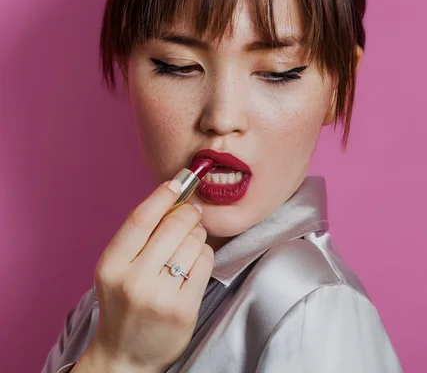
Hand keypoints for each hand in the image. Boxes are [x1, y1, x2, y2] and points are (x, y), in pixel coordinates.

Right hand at [76, 180, 213, 372]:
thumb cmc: (124, 306)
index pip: (140, 219)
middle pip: (172, 226)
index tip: (177, 182)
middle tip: (192, 213)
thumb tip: (172, 199)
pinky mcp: (183, 308)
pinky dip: (204, 256)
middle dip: (188, 214)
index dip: (161, 196)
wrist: (126, 356)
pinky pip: (204, 263)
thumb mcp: (117, 271)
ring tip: (189, 245)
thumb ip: (139, 239)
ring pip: (193, 243)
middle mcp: (133, 280)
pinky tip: (195, 262)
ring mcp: (159, 296)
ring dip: (197, 236)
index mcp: (111, 266)